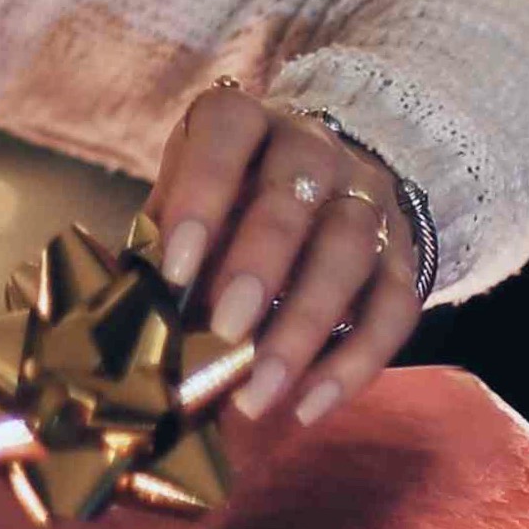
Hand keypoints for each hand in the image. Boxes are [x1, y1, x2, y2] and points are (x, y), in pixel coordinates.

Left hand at [137, 79, 420, 430]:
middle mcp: (314, 149)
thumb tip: (125, 324)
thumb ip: (159, 246)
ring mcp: (366, 200)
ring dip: (303, 327)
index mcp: (244, 122)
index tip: (174, 269)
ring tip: (257, 392)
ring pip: (351, 254)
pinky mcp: (403, 255)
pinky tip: (308, 406)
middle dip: (258, 267)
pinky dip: (354, 363)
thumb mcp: (183, 199)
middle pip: (296, 197)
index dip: (202, 195)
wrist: (319, 185)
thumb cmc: (226, 200)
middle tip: (222, 332)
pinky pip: (395, 307)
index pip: (229, 134)